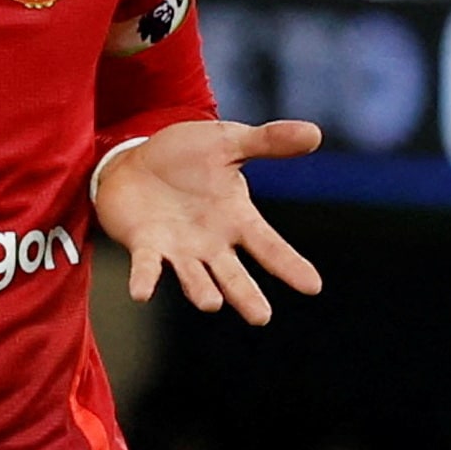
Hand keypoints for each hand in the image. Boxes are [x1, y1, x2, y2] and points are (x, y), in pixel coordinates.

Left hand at [94, 119, 321, 323]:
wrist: (135, 160)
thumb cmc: (187, 156)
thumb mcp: (228, 142)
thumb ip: (268, 141)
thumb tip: (315, 133)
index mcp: (236, 219)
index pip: (269, 245)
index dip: (289, 264)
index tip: (313, 286)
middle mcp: (211, 243)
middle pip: (232, 275)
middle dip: (245, 295)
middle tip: (260, 317)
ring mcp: (178, 249)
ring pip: (194, 277)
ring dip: (200, 289)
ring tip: (212, 303)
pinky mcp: (145, 246)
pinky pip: (146, 266)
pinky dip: (144, 280)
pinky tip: (141, 293)